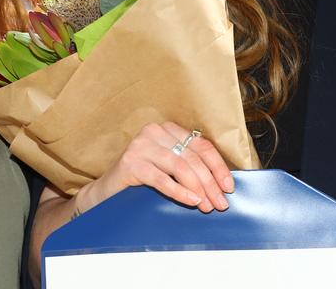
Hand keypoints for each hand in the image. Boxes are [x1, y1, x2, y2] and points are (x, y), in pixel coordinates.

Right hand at [79, 122, 234, 215]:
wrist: (106, 192)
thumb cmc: (142, 180)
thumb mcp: (169, 168)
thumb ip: (189, 167)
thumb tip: (221, 184)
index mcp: (169, 130)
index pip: (201, 146)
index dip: (218, 167)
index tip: (228, 187)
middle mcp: (155, 132)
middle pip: (192, 158)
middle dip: (210, 183)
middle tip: (220, 203)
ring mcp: (141, 145)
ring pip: (180, 167)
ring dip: (197, 189)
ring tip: (206, 205)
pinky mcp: (131, 162)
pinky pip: (162, 179)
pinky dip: (179, 191)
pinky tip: (191, 201)